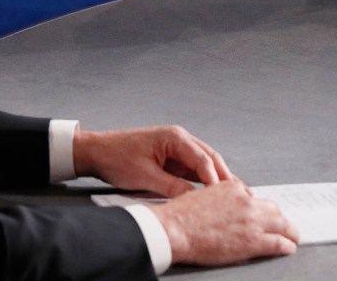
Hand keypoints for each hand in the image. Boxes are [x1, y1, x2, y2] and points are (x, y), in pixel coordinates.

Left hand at [74, 125, 231, 196]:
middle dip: (224, 177)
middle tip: (239, 195)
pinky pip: (192, 170)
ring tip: (229, 197)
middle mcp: (179, 139)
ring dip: (215, 179)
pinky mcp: (171, 158)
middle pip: (209, 158)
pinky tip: (210, 194)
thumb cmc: (116, 158)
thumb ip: (172, 188)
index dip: (215, 179)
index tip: (225, 196)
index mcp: (174, 137)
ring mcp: (176, 148)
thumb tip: (195, 200)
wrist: (97, 152)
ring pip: (203, 164)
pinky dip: (202, 181)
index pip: (202, 159)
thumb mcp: (145, 177)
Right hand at [150, 180, 299, 264]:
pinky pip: (279, 242)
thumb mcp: (204, 196)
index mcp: (233, 188)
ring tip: (294, 238)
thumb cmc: (183, 215)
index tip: (264, 216)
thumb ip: (221, 199)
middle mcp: (246, 201)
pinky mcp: (254, 240)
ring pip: (282, 224)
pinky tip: (289, 248)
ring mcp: (252, 220)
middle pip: (273, 209)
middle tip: (285, 227)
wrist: (176, 228)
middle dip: (280, 219)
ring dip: (290, 231)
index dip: (262, 210)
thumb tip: (227, 210)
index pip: (256, 198)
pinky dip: (287, 245)